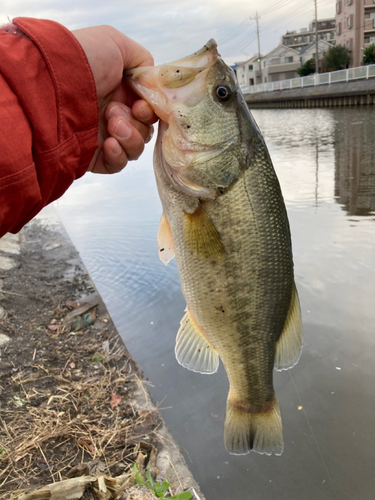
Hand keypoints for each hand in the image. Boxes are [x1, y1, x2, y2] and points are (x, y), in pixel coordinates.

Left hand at [72, 26, 157, 173]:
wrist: (51, 86)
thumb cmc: (82, 61)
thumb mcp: (116, 44)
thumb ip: (141, 60)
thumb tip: (151, 80)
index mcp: (119, 90)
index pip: (148, 109)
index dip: (150, 111)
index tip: (141, 106)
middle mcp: (112, 113)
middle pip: (145, 130)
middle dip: (136, 122)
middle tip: (114, 111)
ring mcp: (103, 136)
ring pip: (135, 148)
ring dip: (130, 137)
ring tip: (111, 124)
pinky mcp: (95, 156)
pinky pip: (119, 164)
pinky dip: (119, 155)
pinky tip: (109, 143)